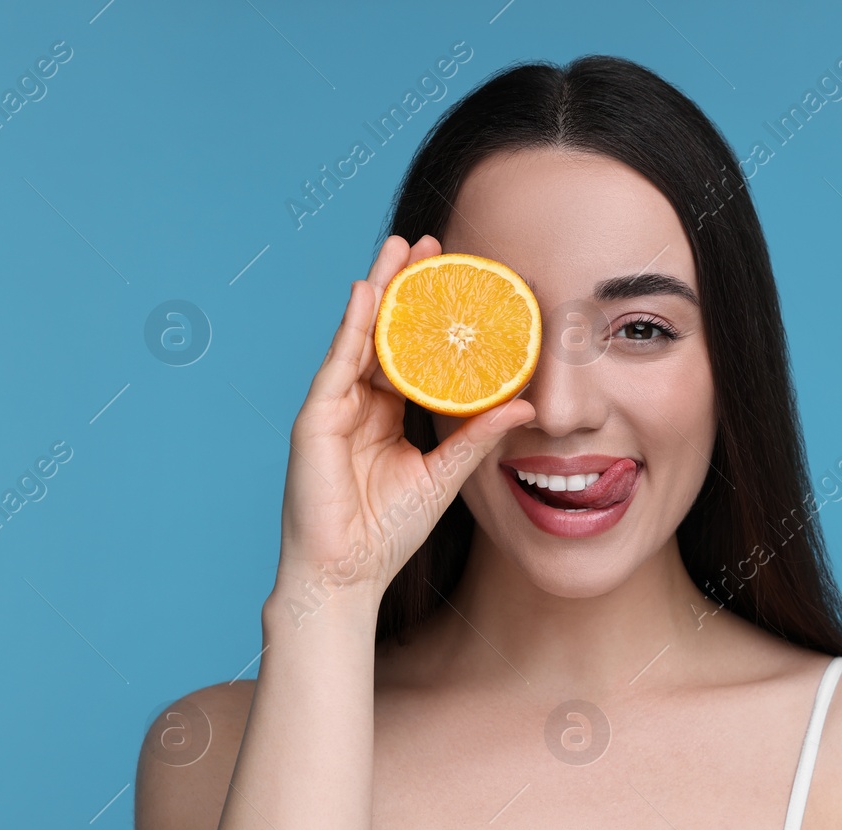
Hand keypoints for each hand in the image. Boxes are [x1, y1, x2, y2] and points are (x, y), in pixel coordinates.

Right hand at [270, 234, 533, 616]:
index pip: (410, 350)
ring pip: (358, 336)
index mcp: (387, 414)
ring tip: (398, 248)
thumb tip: (526, 405)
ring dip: (378, 289)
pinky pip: (336, 364)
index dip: (429, 314)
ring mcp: (333, 407)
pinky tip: (368, 294)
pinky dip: (351, 328)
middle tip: (427, 242)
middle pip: (383, 331)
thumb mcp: (447, 473)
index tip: (454, 276)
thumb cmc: (389, 532)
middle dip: (403, 285)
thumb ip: (479, 434)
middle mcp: (358, 403)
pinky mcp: (315, 420)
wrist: (349, 575)